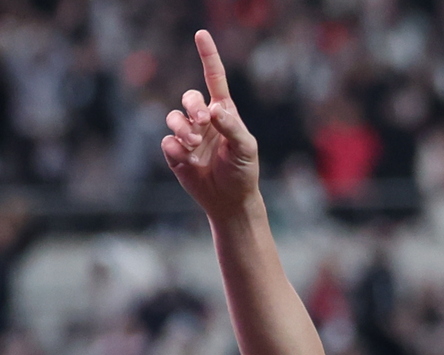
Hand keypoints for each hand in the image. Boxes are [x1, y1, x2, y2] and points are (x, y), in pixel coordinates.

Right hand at [161, 30, 259, 218]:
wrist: (230, 200)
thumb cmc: (243, 172)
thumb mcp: (245, 148)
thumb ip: (232, 127)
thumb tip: (213, 110)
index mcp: (224, 113)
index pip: (214, 79)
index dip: (208, 56)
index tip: (201, 34)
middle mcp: (204, 121)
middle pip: (190, 97)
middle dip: (193, 105)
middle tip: (203, 120)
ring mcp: (188, 136)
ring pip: (173, 117)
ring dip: (182, 127)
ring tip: (194, 142)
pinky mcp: (175, 153)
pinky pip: (167, 142)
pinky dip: (175, 148)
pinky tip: (187, 159)